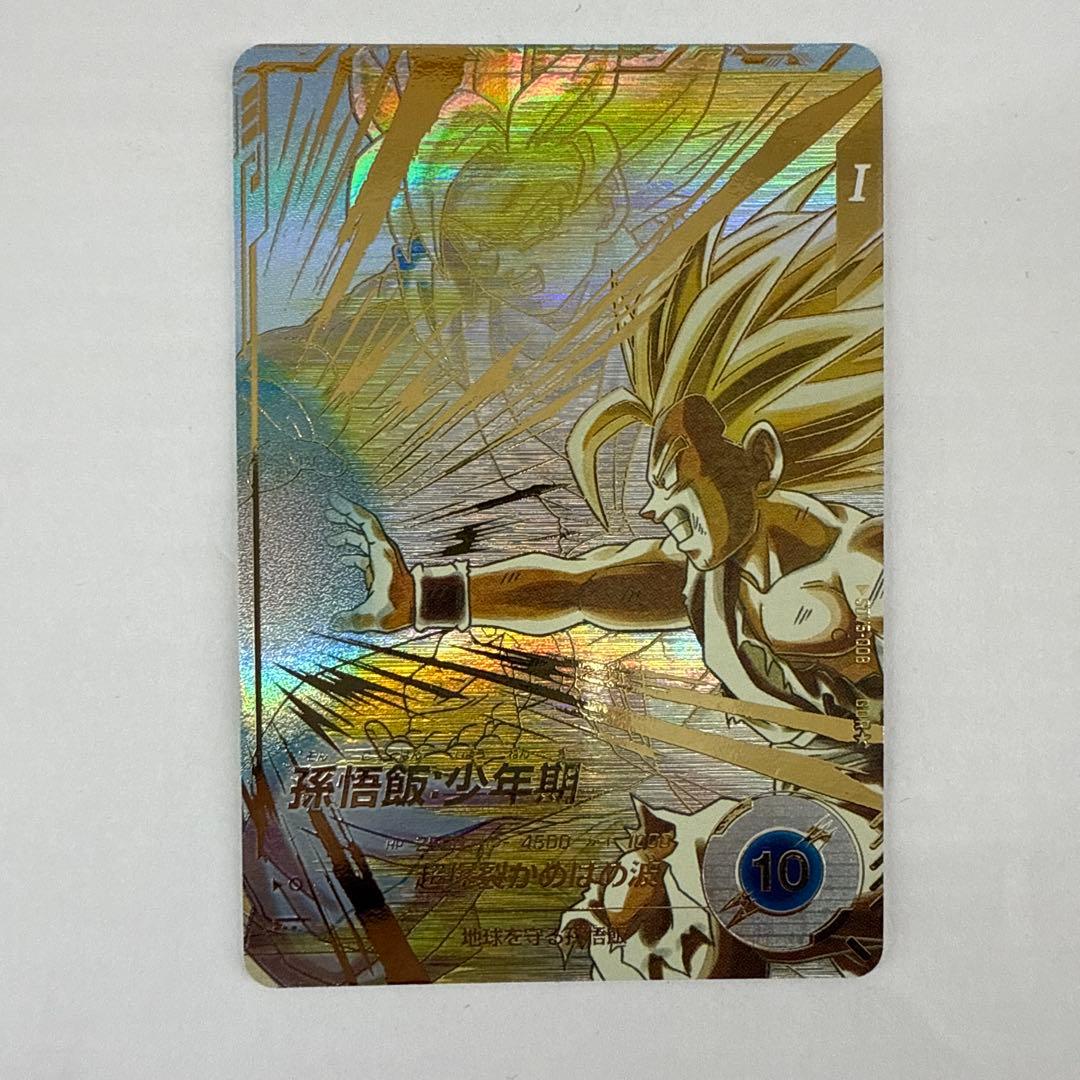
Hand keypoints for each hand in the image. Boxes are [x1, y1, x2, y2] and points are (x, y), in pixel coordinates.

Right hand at [325, 495, 413, 631]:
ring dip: (347, 536)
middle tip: (328, 510)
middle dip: (345, 516)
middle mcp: (382, 551)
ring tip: (330, 538)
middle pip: (362, 526)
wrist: (423, 608)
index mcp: (380, 553)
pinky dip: (353, 553)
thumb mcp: (372, 615)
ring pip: (363, 540)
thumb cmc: (402, 607)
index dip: (348, 509)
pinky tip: (342, 560)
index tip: (334, 500)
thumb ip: (350, 620)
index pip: (364, 522)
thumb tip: (333, 623)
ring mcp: (382, 559)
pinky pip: (364, 555)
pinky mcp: (382, 569)